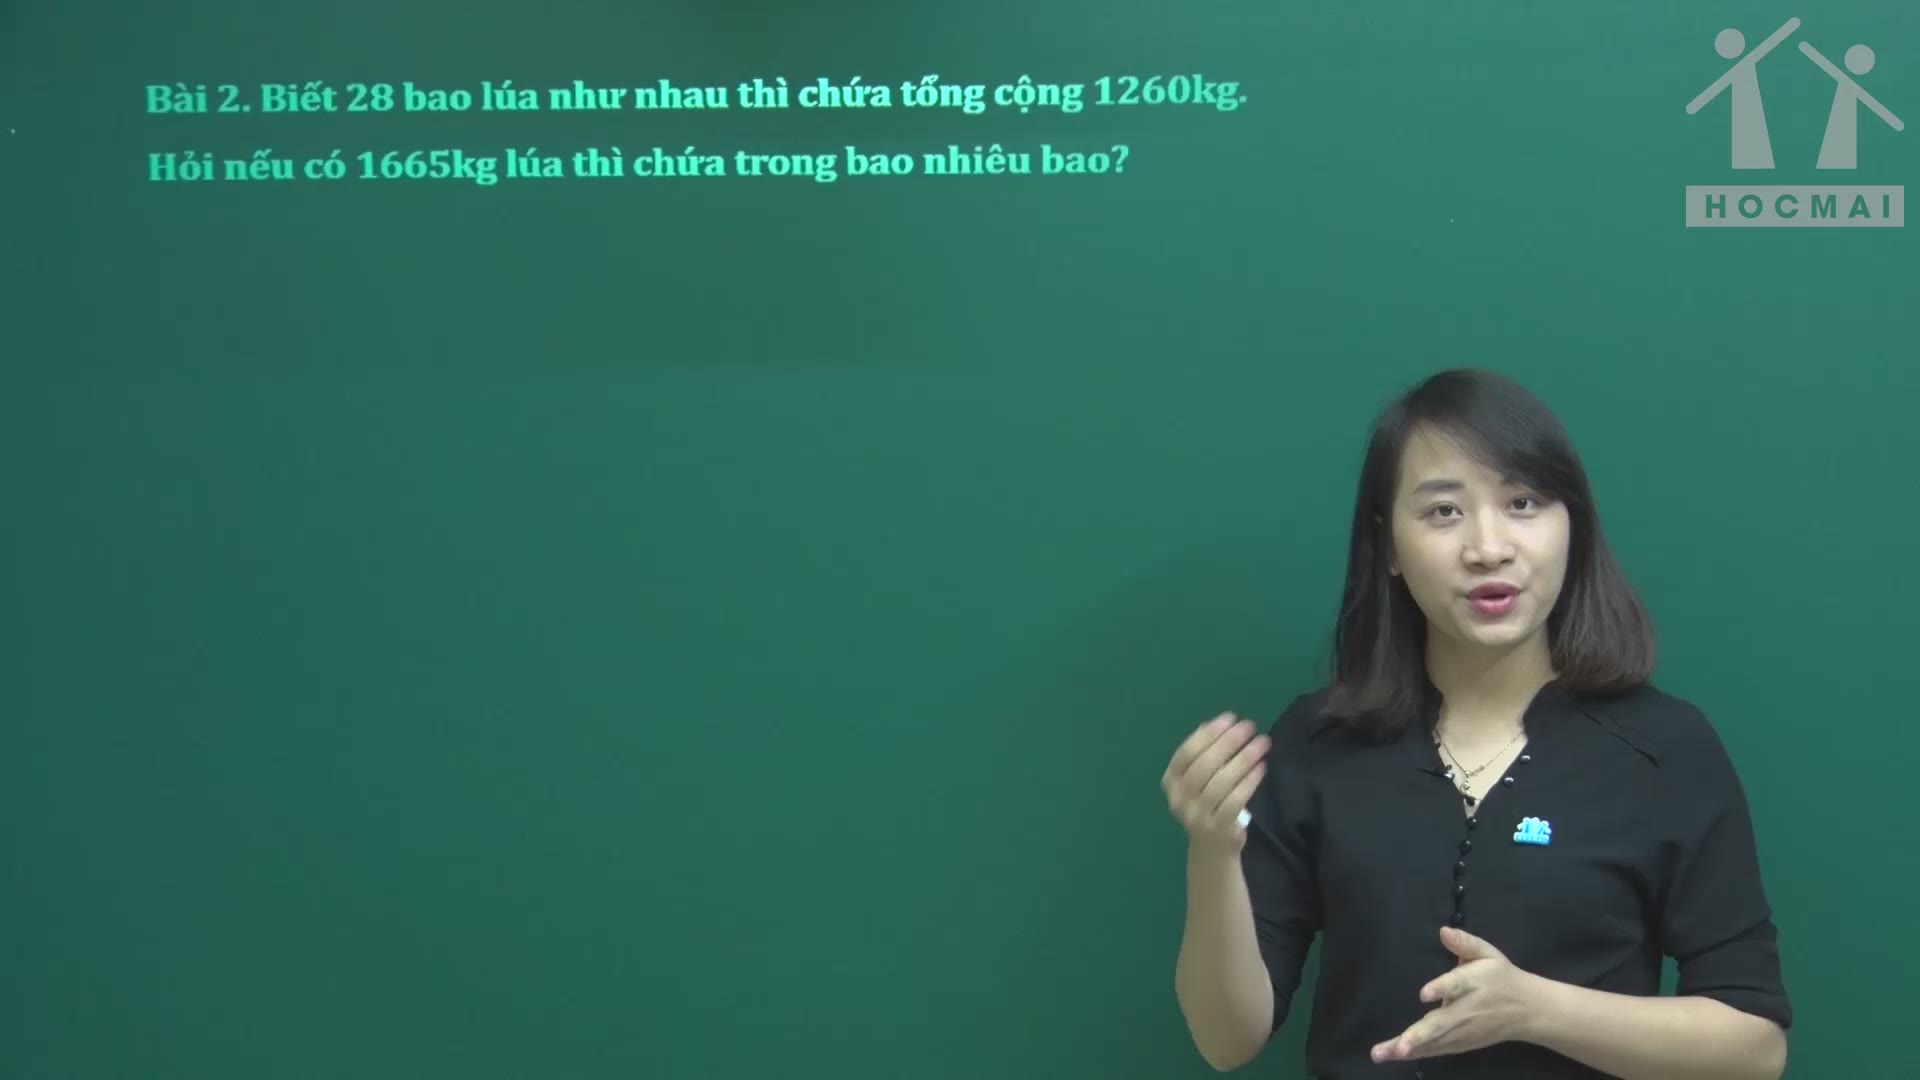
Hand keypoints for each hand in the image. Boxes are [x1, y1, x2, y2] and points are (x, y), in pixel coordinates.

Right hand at [1161, 712, 1267, 853]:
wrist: (1211, 849)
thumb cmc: (1206, 805)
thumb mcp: (1199, 780)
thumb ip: (1203, 753)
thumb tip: (1212, 724)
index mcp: (1170, 781)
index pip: (1187, 751)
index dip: (1209, 733)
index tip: (1231, 718)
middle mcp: (1178, 799)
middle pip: (1204, 764)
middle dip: (1229, 742)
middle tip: (1250, 727)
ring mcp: (1196, 815)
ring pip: (1221, 782)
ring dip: (1243, 758)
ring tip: (1261, 743)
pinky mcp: (1217, 829)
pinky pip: (1234, 800)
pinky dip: (1249, 782)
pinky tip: (1261, 768)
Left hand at [1370, 926, 1541, 1063]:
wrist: (1527, 1010)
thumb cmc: (1501, 977)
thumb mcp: (1488, 953)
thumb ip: (1465, 943)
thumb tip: (1443, 930)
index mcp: (1473, 984)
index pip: (1456, 985)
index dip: (1441, 988)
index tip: (1423, 993)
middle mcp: (1466, 1011)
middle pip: (1442, 1023)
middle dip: (1420, 1035)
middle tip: (1400, 1045)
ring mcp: (1463, 1032)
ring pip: (1435, 1042)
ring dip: (1410, 1048)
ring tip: (1385, 1053)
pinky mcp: (1461, 1043)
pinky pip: (1436, 1049)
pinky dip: (1416, 1054)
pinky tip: (1393, 1055)